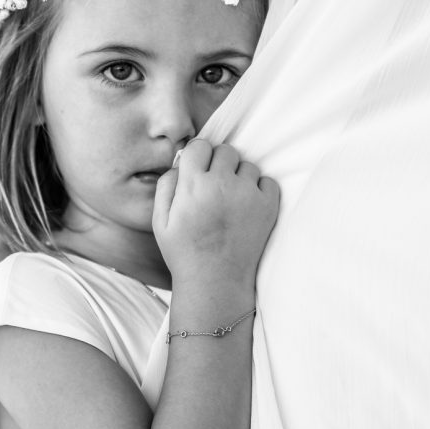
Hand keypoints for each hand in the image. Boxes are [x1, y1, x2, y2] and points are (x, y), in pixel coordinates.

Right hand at [152, 139, 279, 288]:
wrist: (215, 282)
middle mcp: (222, 184)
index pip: (200, 146)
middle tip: (215, 187)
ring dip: (240, 177)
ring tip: (231, 201)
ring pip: (247, 165)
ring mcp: (248, 194)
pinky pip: (267, 181)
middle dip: (219, 165)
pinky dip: (260, 189)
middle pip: (226, 151)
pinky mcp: (268, 206)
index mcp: (193, 184)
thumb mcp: (161, 221)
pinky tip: (247, 207)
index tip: (199, 171)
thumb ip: (166, 186)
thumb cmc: (185, 252)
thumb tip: (179, 163)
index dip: (198, 157)